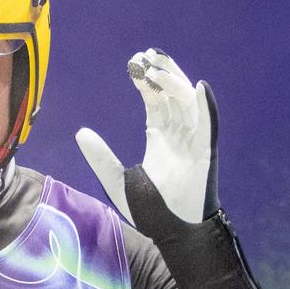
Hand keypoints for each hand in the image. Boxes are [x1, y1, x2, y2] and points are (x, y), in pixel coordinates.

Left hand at [76, 48, 218, 227]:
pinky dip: (205, 106)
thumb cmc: (151, 211)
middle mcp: (178, 136)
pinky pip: (208, 125)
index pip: (155, 101)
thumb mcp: (117, 180)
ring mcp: (193, 142)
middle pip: (172, 95)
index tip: (133, 64)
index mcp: (160, 138)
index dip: (146, 81)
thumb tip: (80, 132)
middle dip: (161, 73)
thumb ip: (101, 157)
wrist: (172, 233)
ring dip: (175, 82)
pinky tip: (197, 87)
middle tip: (144, 55)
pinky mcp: (206, 153)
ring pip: (188, 103)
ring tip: (158, 67)